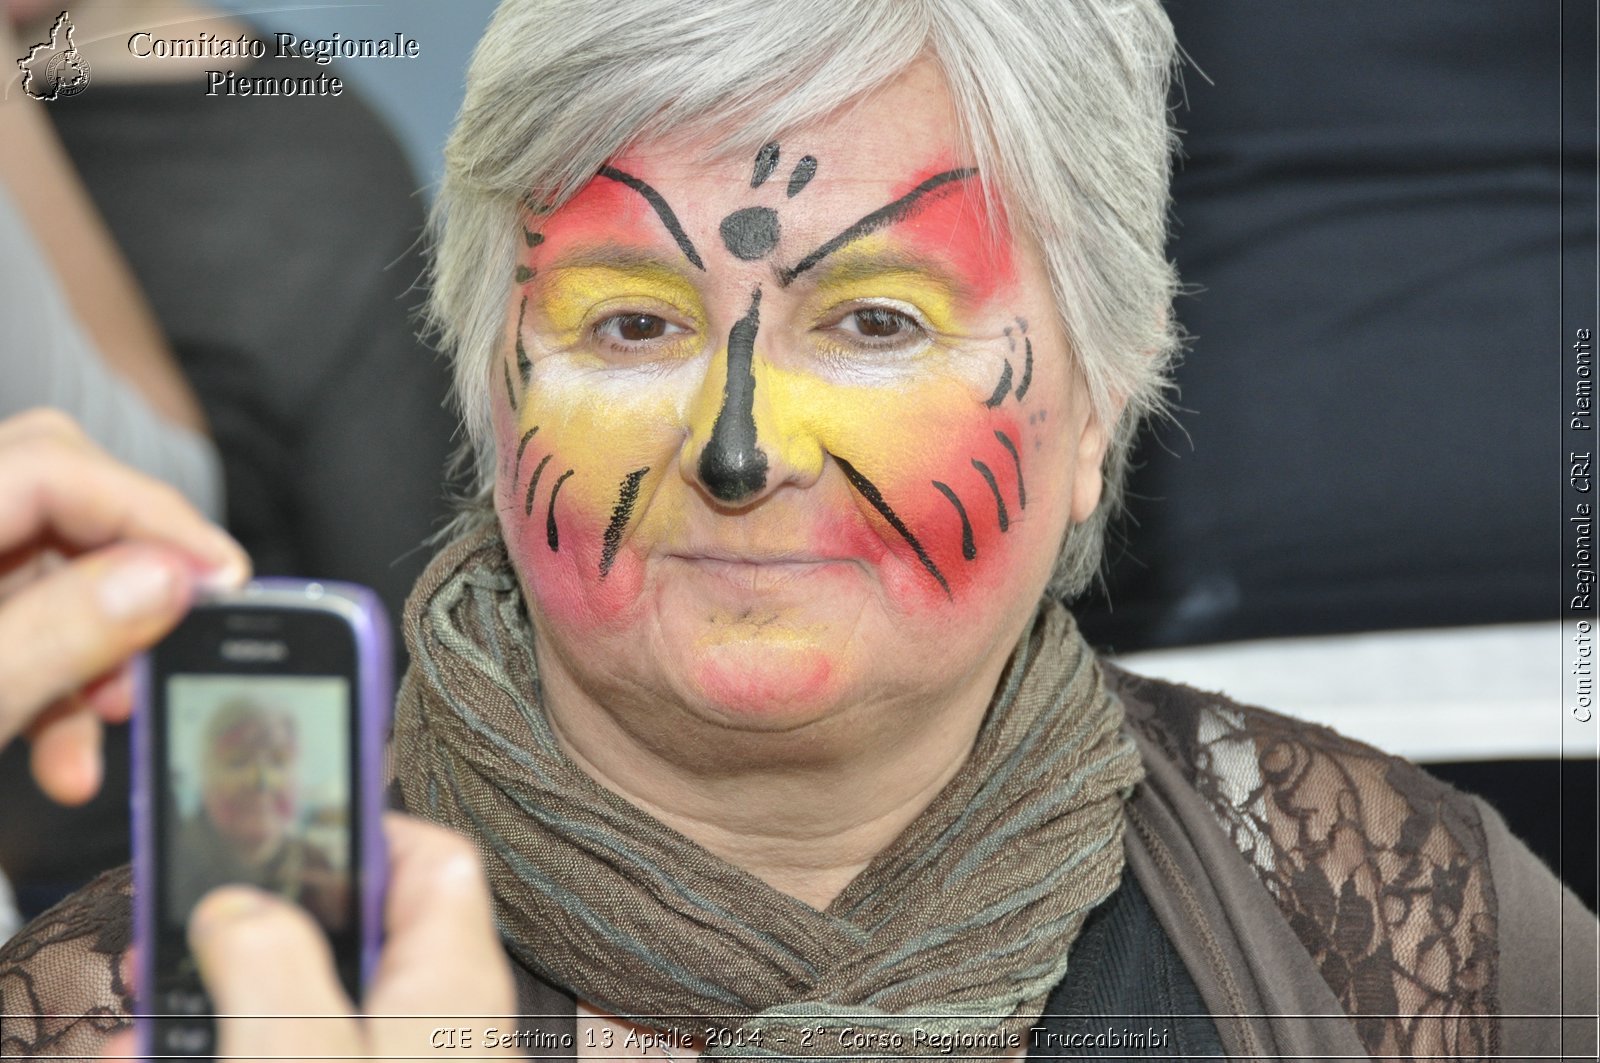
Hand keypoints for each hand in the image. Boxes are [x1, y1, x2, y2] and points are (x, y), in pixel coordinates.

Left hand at [0, 409, 248, 802]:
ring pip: (45, 565)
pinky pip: (16, 617)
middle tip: (184, 631)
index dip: (152, 516)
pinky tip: (69, 753)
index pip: (54, 464)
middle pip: (59, 494)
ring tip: (117, 716)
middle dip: (132, 572)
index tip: (223, 585)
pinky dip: (57, 678)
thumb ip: (55, 636)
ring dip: (98, 646)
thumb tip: (167, 580)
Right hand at [188, 815, 513, 1059]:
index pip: (432, 857)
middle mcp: (442, 1019)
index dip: (359, 828)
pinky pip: (306, 1049)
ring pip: (317, 1006)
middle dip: (260, 929)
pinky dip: (246, 1044)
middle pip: (357, 933)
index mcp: (451, 978)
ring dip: (234, 1001)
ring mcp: (412, 1055)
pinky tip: (174, 1054)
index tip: (278, 825)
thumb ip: (271, 970)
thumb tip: (237, 906)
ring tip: (153, 1017)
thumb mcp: (302, 1053)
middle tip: (179, 936)